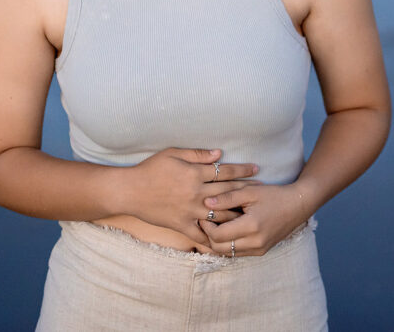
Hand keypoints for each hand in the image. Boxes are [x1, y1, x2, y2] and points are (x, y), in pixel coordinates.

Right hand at [124, 148, 258, 246]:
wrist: (130, 191)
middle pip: (228, 192)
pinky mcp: (182, 225)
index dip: (242, 170)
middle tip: (263, 190)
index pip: (225, 171)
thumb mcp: (173, 154)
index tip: (257, 169)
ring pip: (220, 214)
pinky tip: (227, 239)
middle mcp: (196, 193)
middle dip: (247, 190)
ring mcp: (190, 211)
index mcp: (195, 174)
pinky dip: (215, 237)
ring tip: (252, 213)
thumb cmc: (150, 169)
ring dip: (237, 213)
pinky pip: (201, 234)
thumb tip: (219, 154)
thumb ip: (198, 155)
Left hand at [198, 182, 313, 256]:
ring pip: (227, 253)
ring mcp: (259, 249)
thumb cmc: (274, 195)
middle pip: (219, 249)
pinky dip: (228, 244)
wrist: (297, 205)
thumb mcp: (249, 191)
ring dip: (217, 242)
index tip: (203, 213)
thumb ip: (227, 198)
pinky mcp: (261, 251)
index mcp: (252, 227)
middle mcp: (255, 242)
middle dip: (208, 236)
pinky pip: (237, 253)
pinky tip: (226, 230)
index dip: (206, 226)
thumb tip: (206, 203)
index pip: (218, 236)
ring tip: (214, 225)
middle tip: (205, 221)